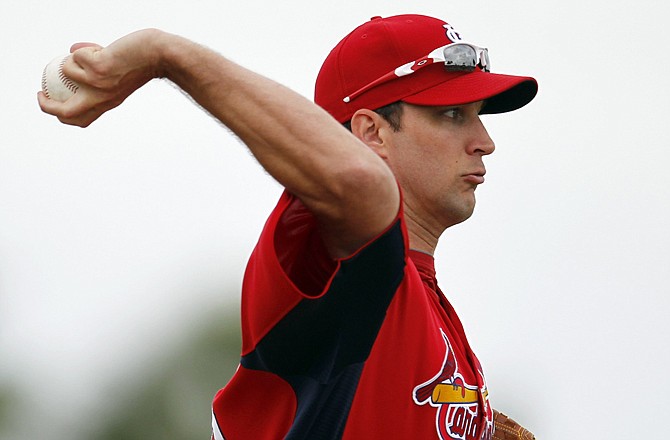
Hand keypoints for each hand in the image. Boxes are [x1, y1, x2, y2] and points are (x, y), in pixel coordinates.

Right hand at [38, 29, 164, 126]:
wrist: (158, 56)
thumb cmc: (141, 63)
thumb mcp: (118, 75)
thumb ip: (96, 72)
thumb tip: (70, 55)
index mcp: (106, 104)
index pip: (79, 119)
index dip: (59, 115)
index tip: (50, 103)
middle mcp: (101, 98)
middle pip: (65, 112)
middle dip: (46, 106)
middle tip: (41, 93)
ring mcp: (98, 84)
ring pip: (65, 72)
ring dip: (70, 60)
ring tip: (87, 54)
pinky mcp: (98, 68)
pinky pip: (77, 55)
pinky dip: (84, 48)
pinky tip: (100, 48)